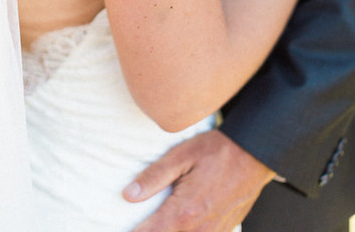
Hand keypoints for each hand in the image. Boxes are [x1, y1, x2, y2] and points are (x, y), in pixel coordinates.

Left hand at [123, 130, 274, 231]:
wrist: (254, 155)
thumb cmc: (218, 151)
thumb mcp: (181, 155)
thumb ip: (154, 177)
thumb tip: (128, 194)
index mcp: (184, 212)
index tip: (122, 229)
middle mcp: (199, 230)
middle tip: (139, 225)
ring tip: (156, 223)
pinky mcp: (223, 231)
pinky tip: (178, 225)